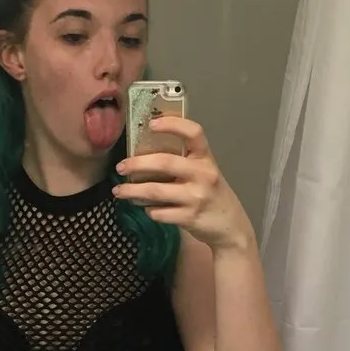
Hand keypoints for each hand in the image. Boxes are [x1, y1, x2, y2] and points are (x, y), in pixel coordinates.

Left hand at [114, 116, 253, 251]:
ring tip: (119, 191)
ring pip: (155, 191)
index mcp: (205, 158)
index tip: (151, 123)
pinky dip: (149, 210)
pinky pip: (159, 213)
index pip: (193, 132)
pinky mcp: (189, 218)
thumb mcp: (203, 172)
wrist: (230, 226)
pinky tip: (147, 208)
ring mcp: (196, 197)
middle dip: (137, 164)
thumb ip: (182, 161)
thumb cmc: (211, 194)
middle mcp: (202, 175)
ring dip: (132, 191)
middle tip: (120, 167)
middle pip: (164, 162)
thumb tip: (143, 153)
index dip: (172, 124)